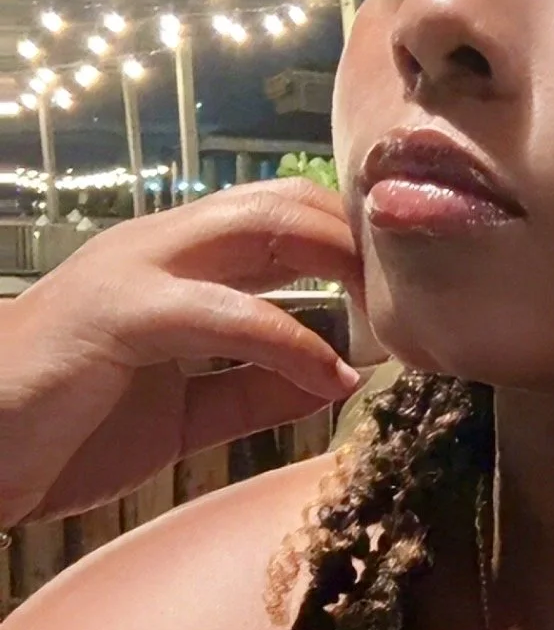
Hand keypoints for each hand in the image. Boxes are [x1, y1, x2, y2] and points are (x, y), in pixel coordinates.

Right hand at [0, 181, 368, 524]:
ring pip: (261, 230)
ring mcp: (137, 271)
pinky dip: (292, 343)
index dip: (343, 241)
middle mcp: (158, 247)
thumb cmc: (63, 425)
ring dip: (339, 268)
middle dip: (355, 237)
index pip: (275, 217)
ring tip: (391, 318)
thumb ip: (253, 391)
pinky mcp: (121, 315)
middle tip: (412, 288)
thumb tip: (335, 380)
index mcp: (171, 262)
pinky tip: (330, 375)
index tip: (401, 285)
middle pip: (281, 204)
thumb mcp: (182, 412)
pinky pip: (228, 314)